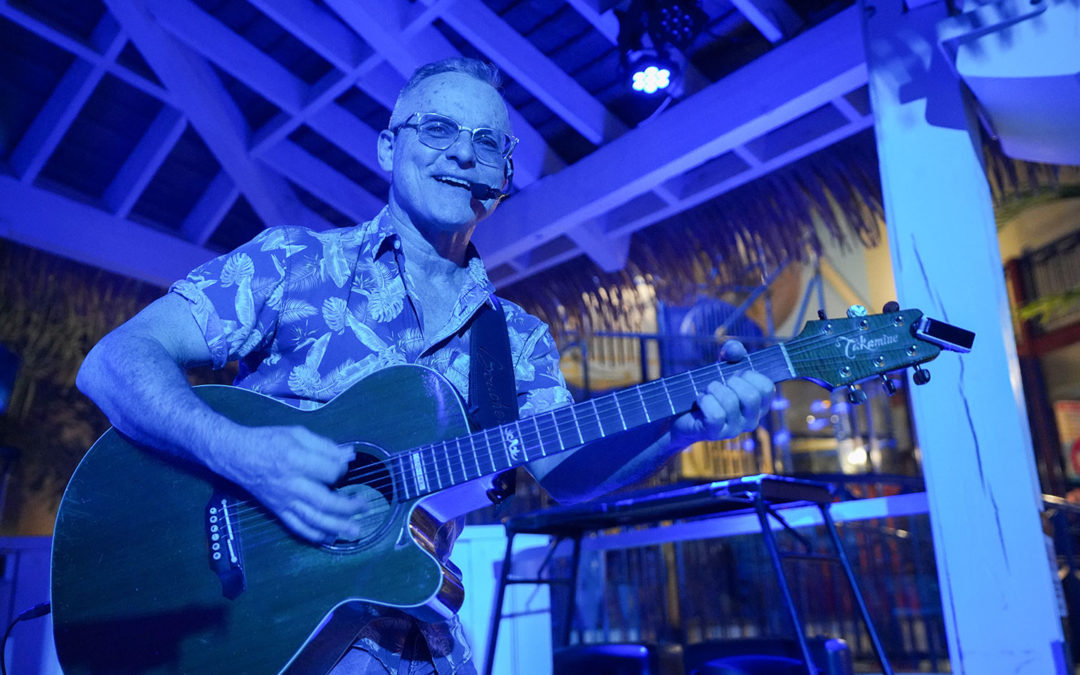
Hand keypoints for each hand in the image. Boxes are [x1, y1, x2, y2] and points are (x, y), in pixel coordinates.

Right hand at [207, 425, 367, 543]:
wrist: (237, 455)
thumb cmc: (269, 440)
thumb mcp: (297, 433)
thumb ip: (325, 446)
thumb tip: (349, 455)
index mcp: (296, 461)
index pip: (329, 472)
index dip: (342, 470)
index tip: (343, 467)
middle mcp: (291, 485)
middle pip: (324, 502)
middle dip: (348, 507)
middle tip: (365, 507)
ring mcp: (284, 501)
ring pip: (313, 519)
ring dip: (336, 527)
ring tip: (355, 531)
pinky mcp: (278, 511)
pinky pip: (297, 527)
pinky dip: (314, 535)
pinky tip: (329, 538)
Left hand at [670, 340, 773, 446]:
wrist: (683, 412)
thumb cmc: (710, 390)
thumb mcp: (722, 368)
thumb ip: (732, 353)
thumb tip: (734, 349)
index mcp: (759, 405)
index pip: (767, 388)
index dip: (749, 375)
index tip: (735, 374)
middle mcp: (751, 420)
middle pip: (751, 396)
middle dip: (731, 382)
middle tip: (719, 382)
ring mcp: (734, 429)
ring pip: (730, 402)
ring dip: (714, 389)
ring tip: (707, 390)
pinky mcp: (715, 434)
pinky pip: (715, 415)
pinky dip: (704, 401)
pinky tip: (700, 399)